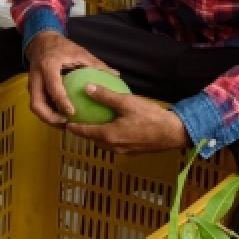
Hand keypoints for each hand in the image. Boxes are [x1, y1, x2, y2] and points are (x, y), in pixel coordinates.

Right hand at [25, 31, 115, 125]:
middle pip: (37, 104)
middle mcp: (36, 77)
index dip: (62, 102)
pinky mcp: (32, 88)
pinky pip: (38, 103)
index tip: (72, 113)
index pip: (53, 87)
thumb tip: (116, 75)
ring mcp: (32, 84)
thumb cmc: (62, 47)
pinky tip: (61, 117)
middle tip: (66, 124)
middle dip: (50, 118)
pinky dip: (48, 112)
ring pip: (35, 107)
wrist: (41, 41)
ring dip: (48, 118)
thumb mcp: (80, 52)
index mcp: (48, 66)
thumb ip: (96, 64)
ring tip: (65, 124)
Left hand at [67, 86, 191, 153]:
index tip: (65, 123)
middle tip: (79, 121)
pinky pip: (116, 143)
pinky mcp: (133, 151)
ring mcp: (124, 151)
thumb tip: (87, 87)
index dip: (73, 128)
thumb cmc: (150, 117)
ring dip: (98, 135)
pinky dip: (111, 136)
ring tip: (96, 123)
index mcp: (108, 135)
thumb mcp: (126, 102)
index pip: (84, 132)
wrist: (173, 133)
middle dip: (85, 132)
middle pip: (93, 140)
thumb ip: (106, 96)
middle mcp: (113, 146)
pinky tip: (116, 126)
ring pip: (105, 143)